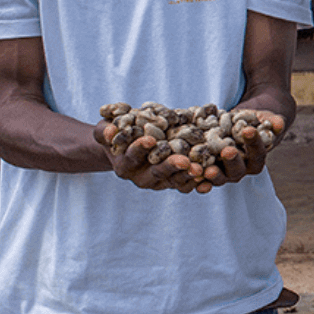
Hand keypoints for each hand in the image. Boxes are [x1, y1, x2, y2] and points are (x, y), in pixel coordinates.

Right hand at [96, 122, 211, 193]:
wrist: (130, 146)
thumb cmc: (117, 133)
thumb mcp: (106, 129)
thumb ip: (104, 131)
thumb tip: (108, 131)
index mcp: (125, 165)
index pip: (133, 157)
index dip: (140, 149)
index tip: (149, 139)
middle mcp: (142, 177)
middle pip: (157, 173)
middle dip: (170, 166)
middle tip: (184, 161)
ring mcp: (160, 182)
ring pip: (175, 180)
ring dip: (188, 176)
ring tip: (201, 169)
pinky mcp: (175, 182)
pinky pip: (187, 184)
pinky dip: (198, 181)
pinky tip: (209, 176)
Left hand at [202, 111, 284, 186]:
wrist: (240, 122)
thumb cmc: (256, 119)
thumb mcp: (266, 117)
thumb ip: (273, 121)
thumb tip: (278, 124)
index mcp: (257, 158)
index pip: (258, 153)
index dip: (254, 143)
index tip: (248, 130)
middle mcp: (242, 169)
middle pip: (238, 170)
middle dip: (233, 161)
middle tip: (228, 151)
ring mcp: (224, 171)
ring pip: (220, 177)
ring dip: (214, 175)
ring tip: (208, 171)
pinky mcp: (208, 169)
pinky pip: (203, 178)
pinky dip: (199, 180)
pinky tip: (194, 179)